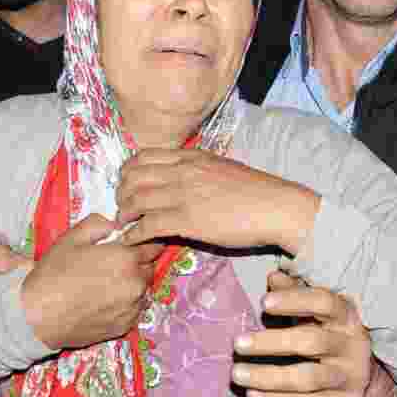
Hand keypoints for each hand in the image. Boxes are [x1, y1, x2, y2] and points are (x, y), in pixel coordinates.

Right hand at [20, 214, 163, 349]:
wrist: (38, 316)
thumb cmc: (54, 273)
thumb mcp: (72, 238)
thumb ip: (99, 224)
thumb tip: (116, 225)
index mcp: (126, 259)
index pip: (153, 245)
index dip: (144, 241)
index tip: (132, 241)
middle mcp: (136, 284)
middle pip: (150, 267)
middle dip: (139, 261)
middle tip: (116, 261)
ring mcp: (132, 308)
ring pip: (143, 289)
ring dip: (133, 283)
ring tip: (108, 282)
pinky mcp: (125, 327)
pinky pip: (134, 308)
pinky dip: (126, 302)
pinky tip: (105, 300)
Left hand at [115, 149, 319, 254]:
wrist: (276, 207)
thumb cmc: (254, 190)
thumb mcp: (220, 167)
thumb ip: (196, 169)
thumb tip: (180, 177)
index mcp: (189, 157)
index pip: (143, 156)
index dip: (127, 171)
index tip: (125, 182)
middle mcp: (180, 171)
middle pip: (132, 177)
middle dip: (121, 192)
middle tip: (121, 205)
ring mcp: (181, 195)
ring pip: (135, 200)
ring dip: (124, 213)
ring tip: (122, 223)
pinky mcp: (186, 220)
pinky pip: (148, 225)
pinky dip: (134, 233)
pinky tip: (130, 240)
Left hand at [229, 270, 373, 396]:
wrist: (365, 370)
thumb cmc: (328, 329)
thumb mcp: (315, 308)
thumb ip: (294, 292)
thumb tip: (273, 278)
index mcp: (345, 315)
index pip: (323, 302)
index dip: (294, 301)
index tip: (264, 303)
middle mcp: (352, 344)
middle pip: (311, 342)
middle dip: (271, 343)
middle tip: (237, 344)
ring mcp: (350, 376)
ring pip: (308, 379)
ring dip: (268, 377)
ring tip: (237, 374)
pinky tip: (252, 395)